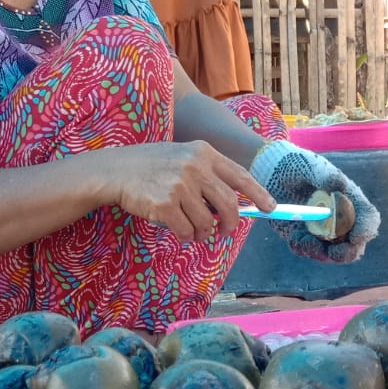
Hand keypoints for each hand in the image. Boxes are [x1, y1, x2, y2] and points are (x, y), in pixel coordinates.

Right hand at [104, 141, 275, 243]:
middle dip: (231, 223)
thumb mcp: (184, 158)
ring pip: (206, 222)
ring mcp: (179, 185)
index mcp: (204, 153)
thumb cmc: (153, 166)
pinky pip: (187, 230)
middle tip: (225, 233)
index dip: (258, 194)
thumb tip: (235, 206)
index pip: (240, 176)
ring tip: (193, 230)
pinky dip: (186, 235)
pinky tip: (179, 230)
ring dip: (203, 232)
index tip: (270, 207)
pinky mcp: (165, 204)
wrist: (117, 170)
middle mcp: (195, 167)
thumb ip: (208, 175)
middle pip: (228, 204)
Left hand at [251, 140, 380, 262]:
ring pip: (332, 253)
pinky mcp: (304, 236)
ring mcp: (323, 231)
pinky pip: (308, 250)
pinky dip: (303, 247)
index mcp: (350, 201)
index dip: (366, 229)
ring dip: (321, 253)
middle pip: (354, 245)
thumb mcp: (311, 166)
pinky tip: (294, 237)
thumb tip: (340, 185)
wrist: (271, 171)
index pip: (368, 218)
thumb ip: (326, 176)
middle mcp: (340, 219)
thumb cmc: (298, 164)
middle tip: (334, 252)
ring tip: (303, 240)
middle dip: (347, 252)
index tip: (357, 237)